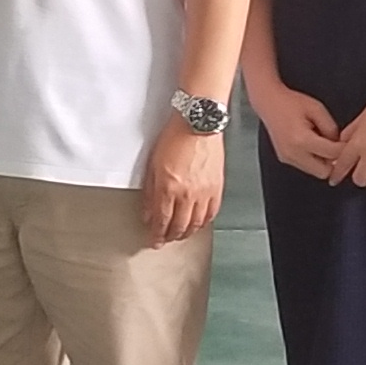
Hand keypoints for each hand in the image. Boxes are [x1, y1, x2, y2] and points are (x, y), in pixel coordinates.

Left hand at [141, 117, 223, 245]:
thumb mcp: (153, 165)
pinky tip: (199, 223)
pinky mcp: (217, 188)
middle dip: (170, 236)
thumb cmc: (174, 137)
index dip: (157, 234)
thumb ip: (150, 193)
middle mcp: (187, 194)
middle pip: (179, 226)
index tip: (154, 241)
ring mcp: (204, 192)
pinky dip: (204, 222)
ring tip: (180, 234)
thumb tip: (148, 214)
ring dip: (187, 232)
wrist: (198, 123)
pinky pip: (212, 213)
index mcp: (168, 188)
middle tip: (165, 239)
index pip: (161, 221)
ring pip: (196, 223)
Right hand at [249, 78, 341, 181]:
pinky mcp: (284, 158)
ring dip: (322, 162)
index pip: (331, 154)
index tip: (349, 145)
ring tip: (323, 143)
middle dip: (332, 161)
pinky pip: (305, 166)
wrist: (268, 102)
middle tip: (336, 147)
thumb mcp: (317, 109)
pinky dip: (313, 159)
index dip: (343, 150)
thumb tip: (339, 144)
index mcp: (302, 139)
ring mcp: (287, 158)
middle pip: (324, 172)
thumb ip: (331, 129)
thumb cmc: (292, 102)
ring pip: (315, 172)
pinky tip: (312, 145)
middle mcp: (293, 153)